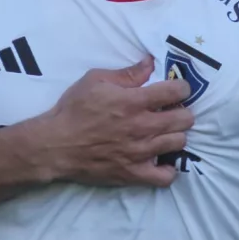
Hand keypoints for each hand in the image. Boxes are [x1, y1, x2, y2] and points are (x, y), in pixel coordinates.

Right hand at [32, 57, 194, 187]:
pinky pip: (165, 177)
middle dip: (182, 112)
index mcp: (134, 102)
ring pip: (179, 143)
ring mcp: (140, 152)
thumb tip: (150, 62)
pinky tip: (160, 161)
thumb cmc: (73, 110)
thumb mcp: (95, 80)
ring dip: (176, 136)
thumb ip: (127, 73)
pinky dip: (168, 170)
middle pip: (185, 119)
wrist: (53, 145)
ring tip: (164, 134)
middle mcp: (142, 127)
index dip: (182, 88)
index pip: (176, 91)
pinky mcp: (133, 174)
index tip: (177, 90)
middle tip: (171, 112)